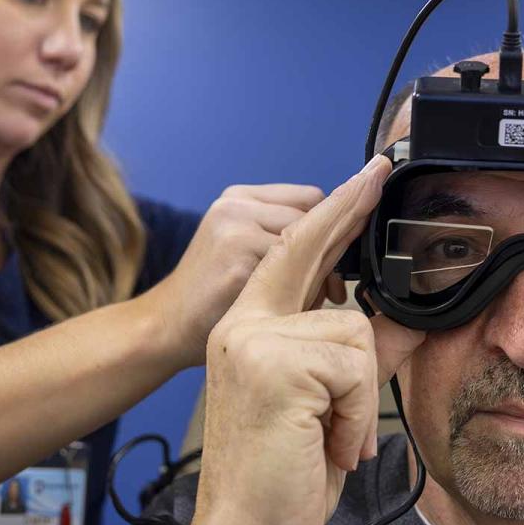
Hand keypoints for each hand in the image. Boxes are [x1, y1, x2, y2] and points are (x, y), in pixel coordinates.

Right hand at [146, 183, 346, 369]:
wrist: (166, 326)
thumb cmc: (214, 298)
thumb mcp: (247, 254)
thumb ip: (286, 241)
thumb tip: (347, 240)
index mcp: (240, 199)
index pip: (310, 197)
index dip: (337, 224)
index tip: (357, 241)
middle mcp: (236, 205)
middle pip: (314, 212)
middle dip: (333, 248)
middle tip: (337, 289)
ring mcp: (235, 226)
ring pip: (307, 238)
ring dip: (321, 271)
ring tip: (317, 301)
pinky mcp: (236, 254)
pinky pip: (292, 265)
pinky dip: (303, 288)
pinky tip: (297, 310)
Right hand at [174, 155, 424, 524]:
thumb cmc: (278, 471)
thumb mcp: (325, 404)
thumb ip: (358, 354)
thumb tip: (400, 315)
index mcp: (249, 329)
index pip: (294, 255)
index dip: (330, 213)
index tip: (360, 179)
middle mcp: (243, 325)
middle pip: (313, 252)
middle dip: (348, 208)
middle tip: (376, 168)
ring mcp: (253, 340)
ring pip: (356, 328)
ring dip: (359, 395)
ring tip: (332, 434)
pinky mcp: (274, 365)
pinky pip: (355, 366)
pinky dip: (357, 413)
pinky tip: (329, 443)